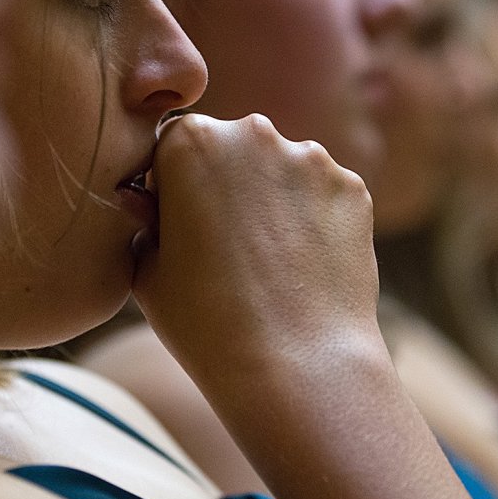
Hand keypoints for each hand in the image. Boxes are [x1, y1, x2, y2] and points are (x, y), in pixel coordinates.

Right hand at [132, 113, 384, 387]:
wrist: (295, 364)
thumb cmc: (205, 323)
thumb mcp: (146, 271)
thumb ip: (145, 224)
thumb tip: (147, 205)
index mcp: (190, 141)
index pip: (173, 146)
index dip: (172, 188)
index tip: (180, 227)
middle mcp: (253, 134)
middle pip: (233, 148)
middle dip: (228, 184)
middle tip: (227, 247)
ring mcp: (311, 159)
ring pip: (283, 170)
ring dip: (274, 200)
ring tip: (270, 265)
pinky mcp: (352, 189)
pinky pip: (324, 196)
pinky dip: (314, 222)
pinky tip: (304, 268)